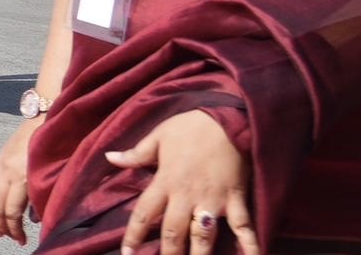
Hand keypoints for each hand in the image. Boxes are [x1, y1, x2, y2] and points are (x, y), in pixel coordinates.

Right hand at [0, 118, 39, 242]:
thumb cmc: (54, 147)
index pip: (12, 211)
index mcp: (21, 177)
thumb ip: (42, 197)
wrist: (44, 118)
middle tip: (8, 238)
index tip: (22, 241)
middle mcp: (5, 171)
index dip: (15, 230)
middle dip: (0, 225)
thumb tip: (36, 219)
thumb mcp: (51, 174)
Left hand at [107, 110, 255, 254]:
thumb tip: (110, 157)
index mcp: (165, 181)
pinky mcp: (235, 200)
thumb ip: (136, 153)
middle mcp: (187, 196)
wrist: (226, 119)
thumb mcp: (158, 136)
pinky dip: (250, 246)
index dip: (135, 235)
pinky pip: (244, 227)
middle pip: (174, 232)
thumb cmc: (190, 127)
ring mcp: (213, 201)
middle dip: (168, 254)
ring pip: (203, 236)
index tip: (128, 254)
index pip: (145, 213)